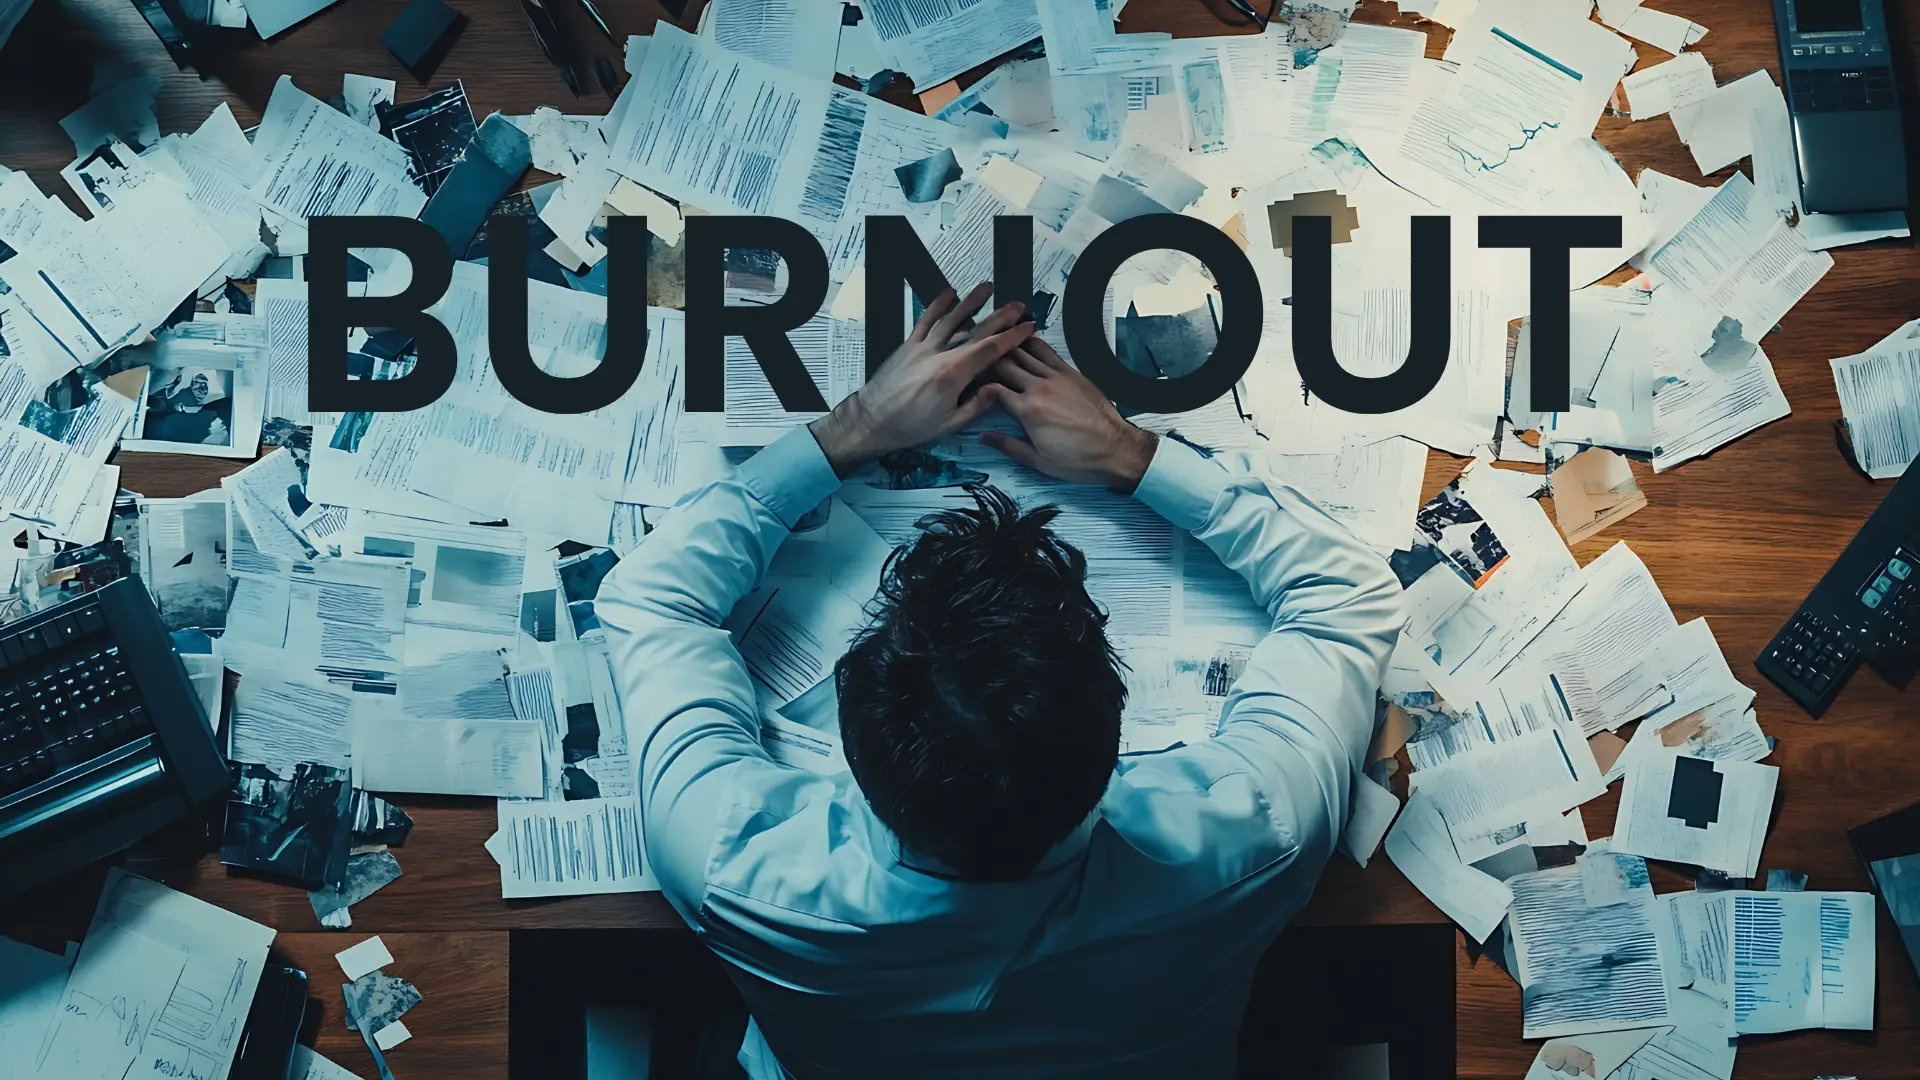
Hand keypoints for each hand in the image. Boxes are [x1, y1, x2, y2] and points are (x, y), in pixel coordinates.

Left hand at [810, 283, 1033, 475]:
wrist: (872, 421)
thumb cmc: (910, 427)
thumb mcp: (949, 424)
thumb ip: (976, 405)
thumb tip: (998, 389)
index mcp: (953, 376)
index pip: (990, 350)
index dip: (1012, 337)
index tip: (1028, 327)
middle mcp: (939, 355)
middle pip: (975, 330)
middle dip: (1000, 317)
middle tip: (1018, 306)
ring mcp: (922, 347)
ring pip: (951, 319)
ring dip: (971, 302)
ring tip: (988, 288)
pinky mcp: (908, 346)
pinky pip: (925, 321)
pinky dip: (937, 306)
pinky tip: (949, 293)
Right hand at [977, 337, 1157, 490]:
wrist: (1116, 449)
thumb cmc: (1078, 459)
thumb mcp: (1039, 461)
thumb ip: (1008, 446)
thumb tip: (983, 436)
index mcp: (1027, 411)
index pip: (993, 390)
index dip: (979, 385)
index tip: (971, 384)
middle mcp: (1039, 388)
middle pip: (1005, 365)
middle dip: (989, 360)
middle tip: (977, 356)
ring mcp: (1056, 377)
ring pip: (1024, 353)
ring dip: (1007, 347)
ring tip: (994, 340)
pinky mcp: (1071, 372)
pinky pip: (1047, 351)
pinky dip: (1032, 343)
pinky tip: (1023, 339)